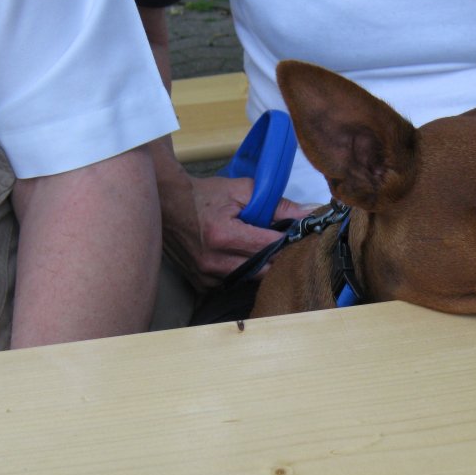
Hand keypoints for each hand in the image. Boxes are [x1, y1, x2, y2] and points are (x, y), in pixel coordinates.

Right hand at [161, 172, 316, 290]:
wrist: (167, 205)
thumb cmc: (204, 196)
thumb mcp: (242, 191)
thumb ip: (277, 204)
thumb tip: (308, 214)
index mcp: (224, 235)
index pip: (270, 247)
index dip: (288, 241)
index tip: (297, 234)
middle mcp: (214, 260)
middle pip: (263, 270)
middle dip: (277, 257)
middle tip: (283, 243)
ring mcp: (206, 275)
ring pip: (250, 280)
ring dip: (261, 267)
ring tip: (261, 248)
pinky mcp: (201, 284)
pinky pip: (233, 283)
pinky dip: (242, 273)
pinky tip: (241, 258)